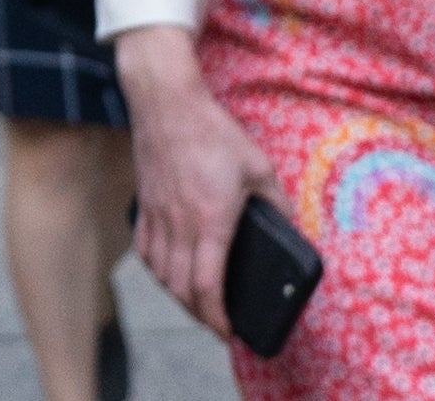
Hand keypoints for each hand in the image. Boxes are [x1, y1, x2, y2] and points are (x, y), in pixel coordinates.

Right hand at [114, 25, 277, 341]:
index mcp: (210, 220)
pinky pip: (144, 250)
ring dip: (177, 297)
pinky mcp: (142, 203)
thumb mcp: (258, 166)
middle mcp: (178, 224)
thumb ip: (276, 203)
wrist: (166, 102)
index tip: (230, 332)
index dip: (217, 318)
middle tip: (218, 325)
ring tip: (196, 304)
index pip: (207, 286)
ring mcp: (156, 214)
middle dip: (200, 316)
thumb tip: (291, 229)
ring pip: (160, 273)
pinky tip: (167, 272)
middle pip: (181, 289)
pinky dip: (156, 271)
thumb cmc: (213, 131)